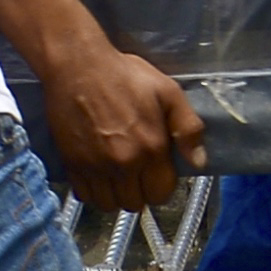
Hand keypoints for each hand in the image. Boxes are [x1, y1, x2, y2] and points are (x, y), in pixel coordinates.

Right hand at [32, 38, 207, 212]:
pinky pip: (85, 196)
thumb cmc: (125, 75)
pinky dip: (93, 192)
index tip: (157, 173)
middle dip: (140, 192)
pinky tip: (98, 176)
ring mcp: (95, 167)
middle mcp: (123, 164)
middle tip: (137, 173)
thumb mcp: (168, 92)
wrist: (78, 66)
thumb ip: (187, 128)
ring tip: (117, 178)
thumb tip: (199, 161)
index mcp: (151, 149)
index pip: (161, 194)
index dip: (161, 185)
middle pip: (135, 203)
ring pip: (109, 205)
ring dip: (116, 195)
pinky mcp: (72, 164)